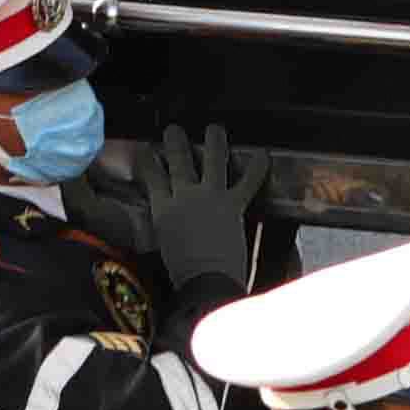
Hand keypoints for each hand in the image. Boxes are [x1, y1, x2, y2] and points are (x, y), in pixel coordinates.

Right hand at [140, 125, 270, 293]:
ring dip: (214, 141)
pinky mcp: (233, 205)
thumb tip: (170, 221)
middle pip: (179, 161)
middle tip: (174, 130)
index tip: (146, 150)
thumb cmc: (183, 273)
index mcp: (162, 210)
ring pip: (212, 160)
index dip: (148, 161)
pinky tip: (263, 154)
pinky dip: (257, 168)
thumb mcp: (163, 245)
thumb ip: (166, 226)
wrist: (206, 281)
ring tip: (215, 128)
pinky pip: (248, 181)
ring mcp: (210, 197)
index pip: (151, 176)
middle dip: (175, 142)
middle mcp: (184, 196)